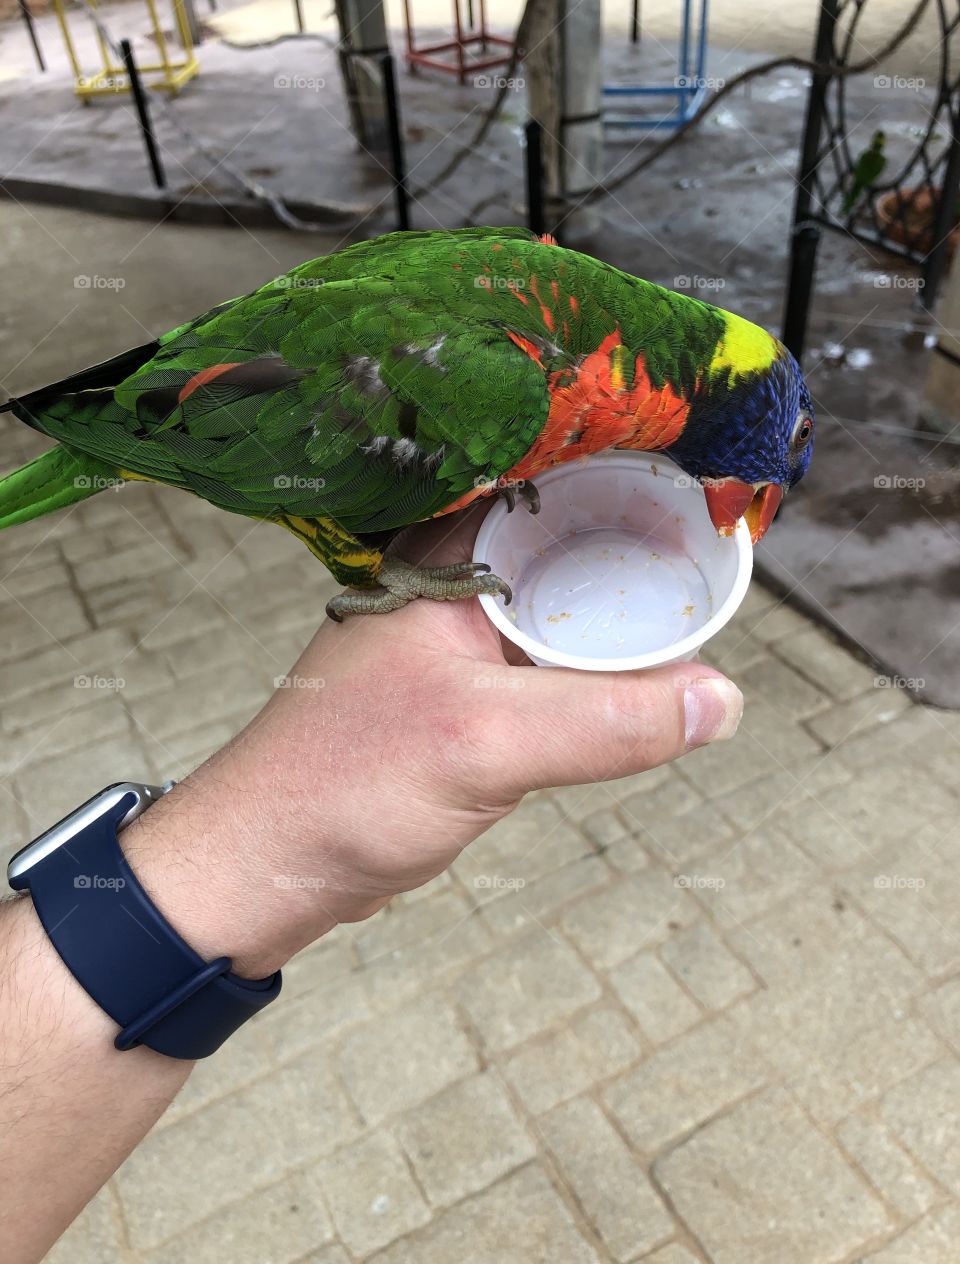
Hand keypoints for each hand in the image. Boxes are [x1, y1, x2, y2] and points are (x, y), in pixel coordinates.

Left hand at [123, 505, 742, 975]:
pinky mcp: (474, 697)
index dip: (634, 486)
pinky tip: (648, 676)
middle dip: (646, 556)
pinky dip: (602, 672)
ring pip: (568, 614)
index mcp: (446, 557)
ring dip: (626, 618)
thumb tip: (717, 701)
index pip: (556, 493)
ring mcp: (466, 643)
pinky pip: (556, 669)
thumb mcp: (484, 744)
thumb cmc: (341, 785)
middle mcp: (457, 586)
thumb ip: (605, 721)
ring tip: (706, 605)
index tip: (708, 492)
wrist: (269, 866)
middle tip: (725, 556)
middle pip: (573, 551)